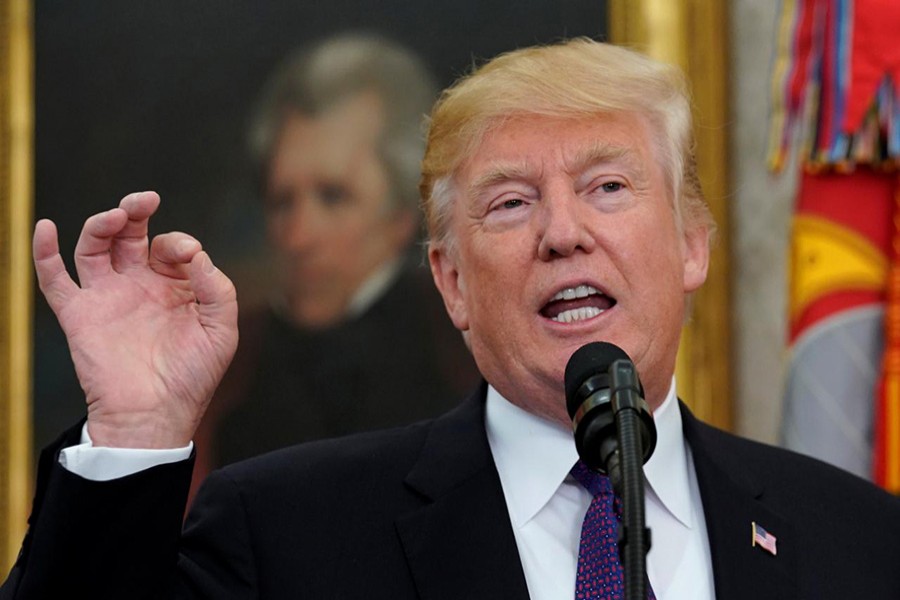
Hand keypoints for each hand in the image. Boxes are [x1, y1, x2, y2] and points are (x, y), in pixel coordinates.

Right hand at [33, 192, 237, 447]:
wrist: (156, 415)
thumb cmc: (193, 377)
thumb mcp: (221, 330)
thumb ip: (218, 289)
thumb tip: (197, 254)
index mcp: (174, 287)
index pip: (171, 247)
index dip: (179, 243)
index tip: (188, 257)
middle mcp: (139, 286)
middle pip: (130, 234)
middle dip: (136, 210)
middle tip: (145, 199)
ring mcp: (107, 297)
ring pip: (95, 247)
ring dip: (102, 224)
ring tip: (116, 214)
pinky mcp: (79, 314)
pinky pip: (54, 279)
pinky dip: (44, 252)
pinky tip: (47, 227)